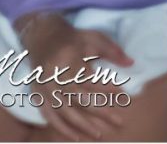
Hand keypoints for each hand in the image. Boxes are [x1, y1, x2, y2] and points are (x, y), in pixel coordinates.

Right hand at [17, 12, 130, 140]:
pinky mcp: (36, 90)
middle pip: (77, 97)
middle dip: (99, 112)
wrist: (40, 33)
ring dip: (81, 124)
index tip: (122, 94)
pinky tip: (74, 136)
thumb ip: (111, 50)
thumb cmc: (70, 37)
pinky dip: (59, 126)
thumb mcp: (92, 37)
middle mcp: (52, 72)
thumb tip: (131, 63)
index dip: (105, 89)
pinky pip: (46, 112)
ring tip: (99, 134)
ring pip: (62, 109)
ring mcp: (42, 83)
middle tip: (119, 122)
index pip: (87, 78)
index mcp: (66, 57)